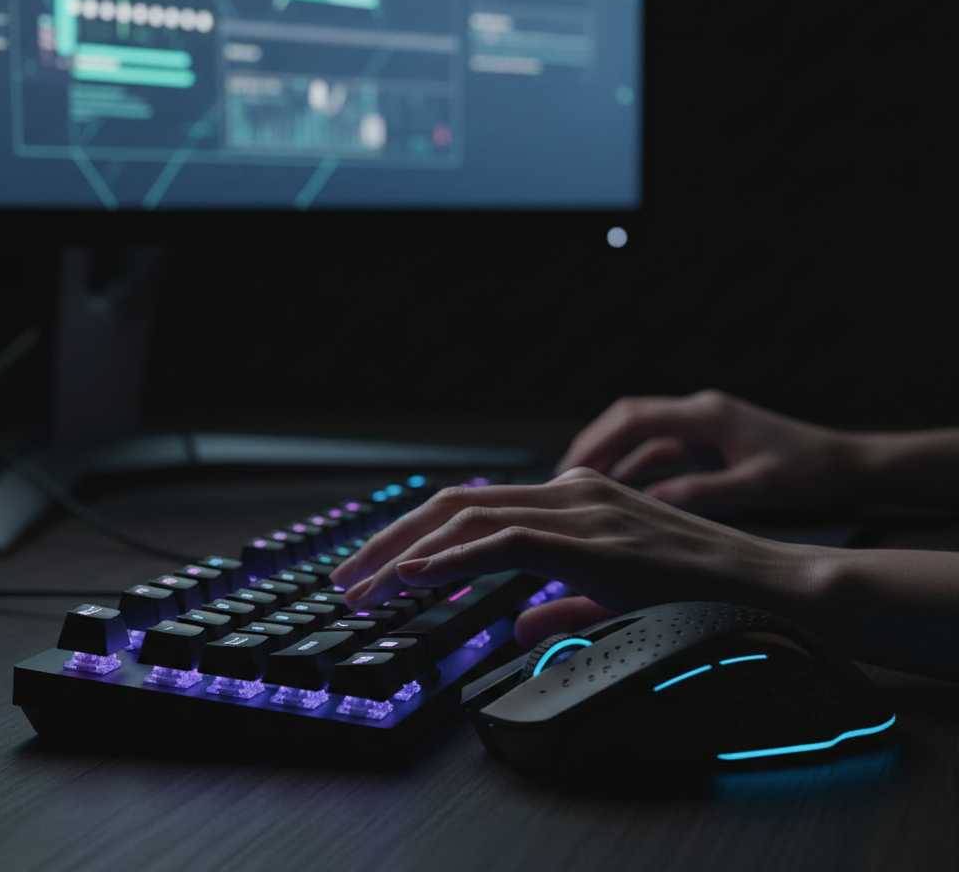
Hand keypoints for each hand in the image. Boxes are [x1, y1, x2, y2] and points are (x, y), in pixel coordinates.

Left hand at [332, 468, 807, 646]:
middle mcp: (568, 492)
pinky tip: (416, 577)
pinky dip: (453, 557)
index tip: (377, 573)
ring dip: (405, 552)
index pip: (473, 508)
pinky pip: (506, 540)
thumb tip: (515, 626)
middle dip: (390, 541)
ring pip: (467, 517)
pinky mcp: (594, 538)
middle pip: (454, 504)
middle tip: (347, 578)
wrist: (769, 585)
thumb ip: (559, 605)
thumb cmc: (700, 589)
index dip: (415, 537)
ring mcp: (581, 509)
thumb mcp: (613, 595)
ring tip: (364, 586)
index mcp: (570, 498)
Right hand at [555, 390, 862, 514]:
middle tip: (562, 479)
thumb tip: (647, 502)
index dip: (597, 442)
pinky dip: (636, 466)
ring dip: (612, 457)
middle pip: (628, 420)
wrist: (851, 465)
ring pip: (641, 435)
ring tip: (581, 488)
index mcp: (708, 414)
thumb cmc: (812, 473)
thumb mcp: (757, 488)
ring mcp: (703, 425)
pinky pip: (660, 450)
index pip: (635, 418)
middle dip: (593, 446)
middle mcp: (700, 412)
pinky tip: (621, 490)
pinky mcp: (709, 442)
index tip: (570, 469)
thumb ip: (701, 492)